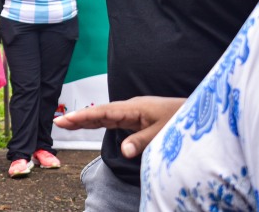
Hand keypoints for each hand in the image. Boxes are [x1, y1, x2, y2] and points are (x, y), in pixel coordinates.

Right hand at [54, 96, 185, 157]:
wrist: (200, 113)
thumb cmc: (184, 119)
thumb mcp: (164, 133)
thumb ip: (142, 141)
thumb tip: (122, 150)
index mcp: (135, 108)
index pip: (104, 112)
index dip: (84, 117)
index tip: (66, 120)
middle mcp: (131, 108)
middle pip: (100, 112)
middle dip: (79, 117)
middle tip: (58, 122)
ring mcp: (134, 112)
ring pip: (105, 115)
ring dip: (87, 119)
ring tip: (67, 123)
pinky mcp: (138, 118)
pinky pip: (114, 119)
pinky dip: (100, 121)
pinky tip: (91, 123)